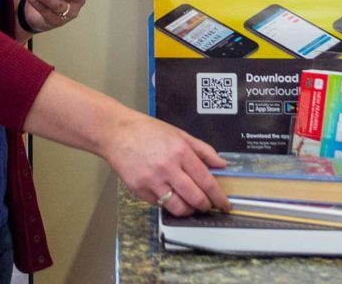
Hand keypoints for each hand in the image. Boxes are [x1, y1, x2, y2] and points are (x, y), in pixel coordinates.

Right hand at [102, 111, 229, 215]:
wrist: (116, 133)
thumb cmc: (147, 131)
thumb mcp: (179, 134)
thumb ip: (203, 150)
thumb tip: (222, 164)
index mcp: (180, 151)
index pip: (206, 180)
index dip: (218, 196)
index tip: (225, 204)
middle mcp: (167, 168)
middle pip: (194, 198)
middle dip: (206, 206)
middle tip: (209, 207)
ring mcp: (152, 181)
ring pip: (178, 207)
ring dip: (188, 210)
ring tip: (191, 205)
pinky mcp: (139, 190)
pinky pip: (159, 205)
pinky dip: (168, 204)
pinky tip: (170, 196)